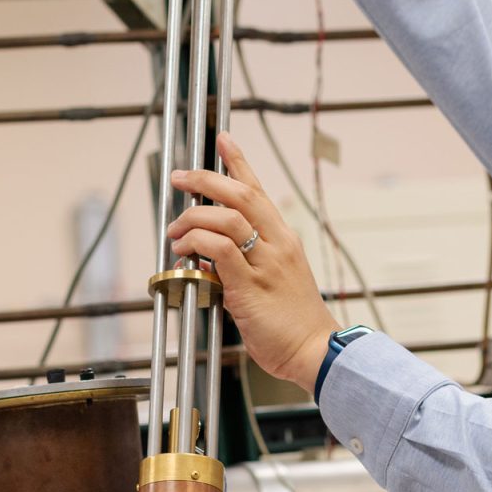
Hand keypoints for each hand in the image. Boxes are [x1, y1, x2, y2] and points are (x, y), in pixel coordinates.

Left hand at [169, 132, 339, 391]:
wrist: (315, 351)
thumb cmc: (294, 321)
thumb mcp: (274, 279)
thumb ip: (244, 261)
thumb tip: (209, 252)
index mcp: (284, 239)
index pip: (258, 190)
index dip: (238, 162)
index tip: (223, 140)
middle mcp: (277, 244)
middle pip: (240, 194)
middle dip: (205, 179)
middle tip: (180, 178)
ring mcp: (266, 264)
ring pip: (228, 218)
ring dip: (194, 217)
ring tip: (176, 231)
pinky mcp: (250, 286)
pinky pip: (220, 250)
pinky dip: (198, 243)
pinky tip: (185, 251)